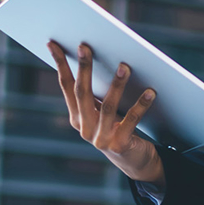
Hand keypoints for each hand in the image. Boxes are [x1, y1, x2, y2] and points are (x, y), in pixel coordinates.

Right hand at [50, 41, 163, 183]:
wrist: (133, 160)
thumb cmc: (118, 126)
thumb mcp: (102, 110)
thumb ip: (96, 92)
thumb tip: (98, 54)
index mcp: (76, 116)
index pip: (66, 85)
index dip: (59, 64)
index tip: (53, 44)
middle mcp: (84, 128)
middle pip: (82, 93)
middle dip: (84, 68)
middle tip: (86, 46)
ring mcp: (100, 138)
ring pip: (107, 107)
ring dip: (116, 85)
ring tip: (124, 66)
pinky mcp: (119, 145)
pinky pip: (131, 121)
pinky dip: (141, 105)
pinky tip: (150, 92)